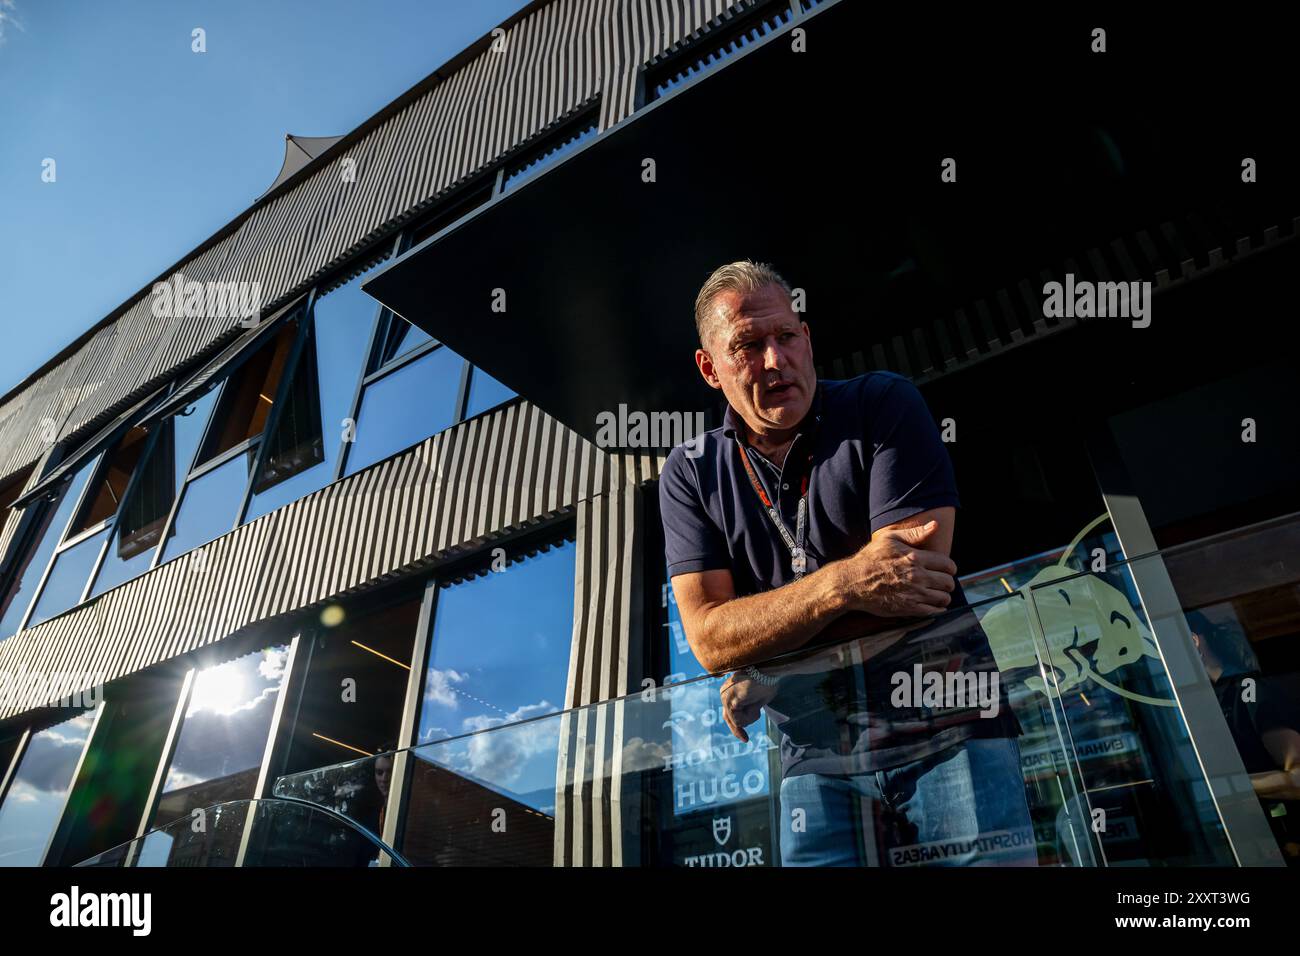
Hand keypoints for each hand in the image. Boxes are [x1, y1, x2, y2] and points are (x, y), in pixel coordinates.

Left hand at [719, 672, 778, 742]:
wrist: (769, 670)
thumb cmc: (766, 681)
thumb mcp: (756, 699)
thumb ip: (748, 707)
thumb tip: (744, 723)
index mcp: (729, 691)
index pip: (729, 714)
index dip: (736, 728)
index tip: (745, 739)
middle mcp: (724, 693)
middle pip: (731, 719)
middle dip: (741, 725)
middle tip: (747, 736)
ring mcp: (725, 697)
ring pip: (736, 721)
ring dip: (751, 717)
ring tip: (758, 702)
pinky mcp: (730, 701)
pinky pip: (738, 720)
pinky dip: (750, 716)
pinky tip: (756, 703)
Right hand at [834, 520, 956, 617]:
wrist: (852, 582)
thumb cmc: (870, 559)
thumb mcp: (890, 539)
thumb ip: (915, 533)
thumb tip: (935, 525)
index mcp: (915, 558)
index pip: (947, 565)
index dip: (950, 567)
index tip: (946, 569)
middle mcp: (917, 577)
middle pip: (948, 582)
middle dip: (948, 582)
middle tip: (943, 582)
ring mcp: (913, 594)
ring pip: (943, 598)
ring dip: (944, 596)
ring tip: (938, 593)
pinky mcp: (908, 608)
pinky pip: (933, 611)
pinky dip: (938, 608)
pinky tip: (934, 604)